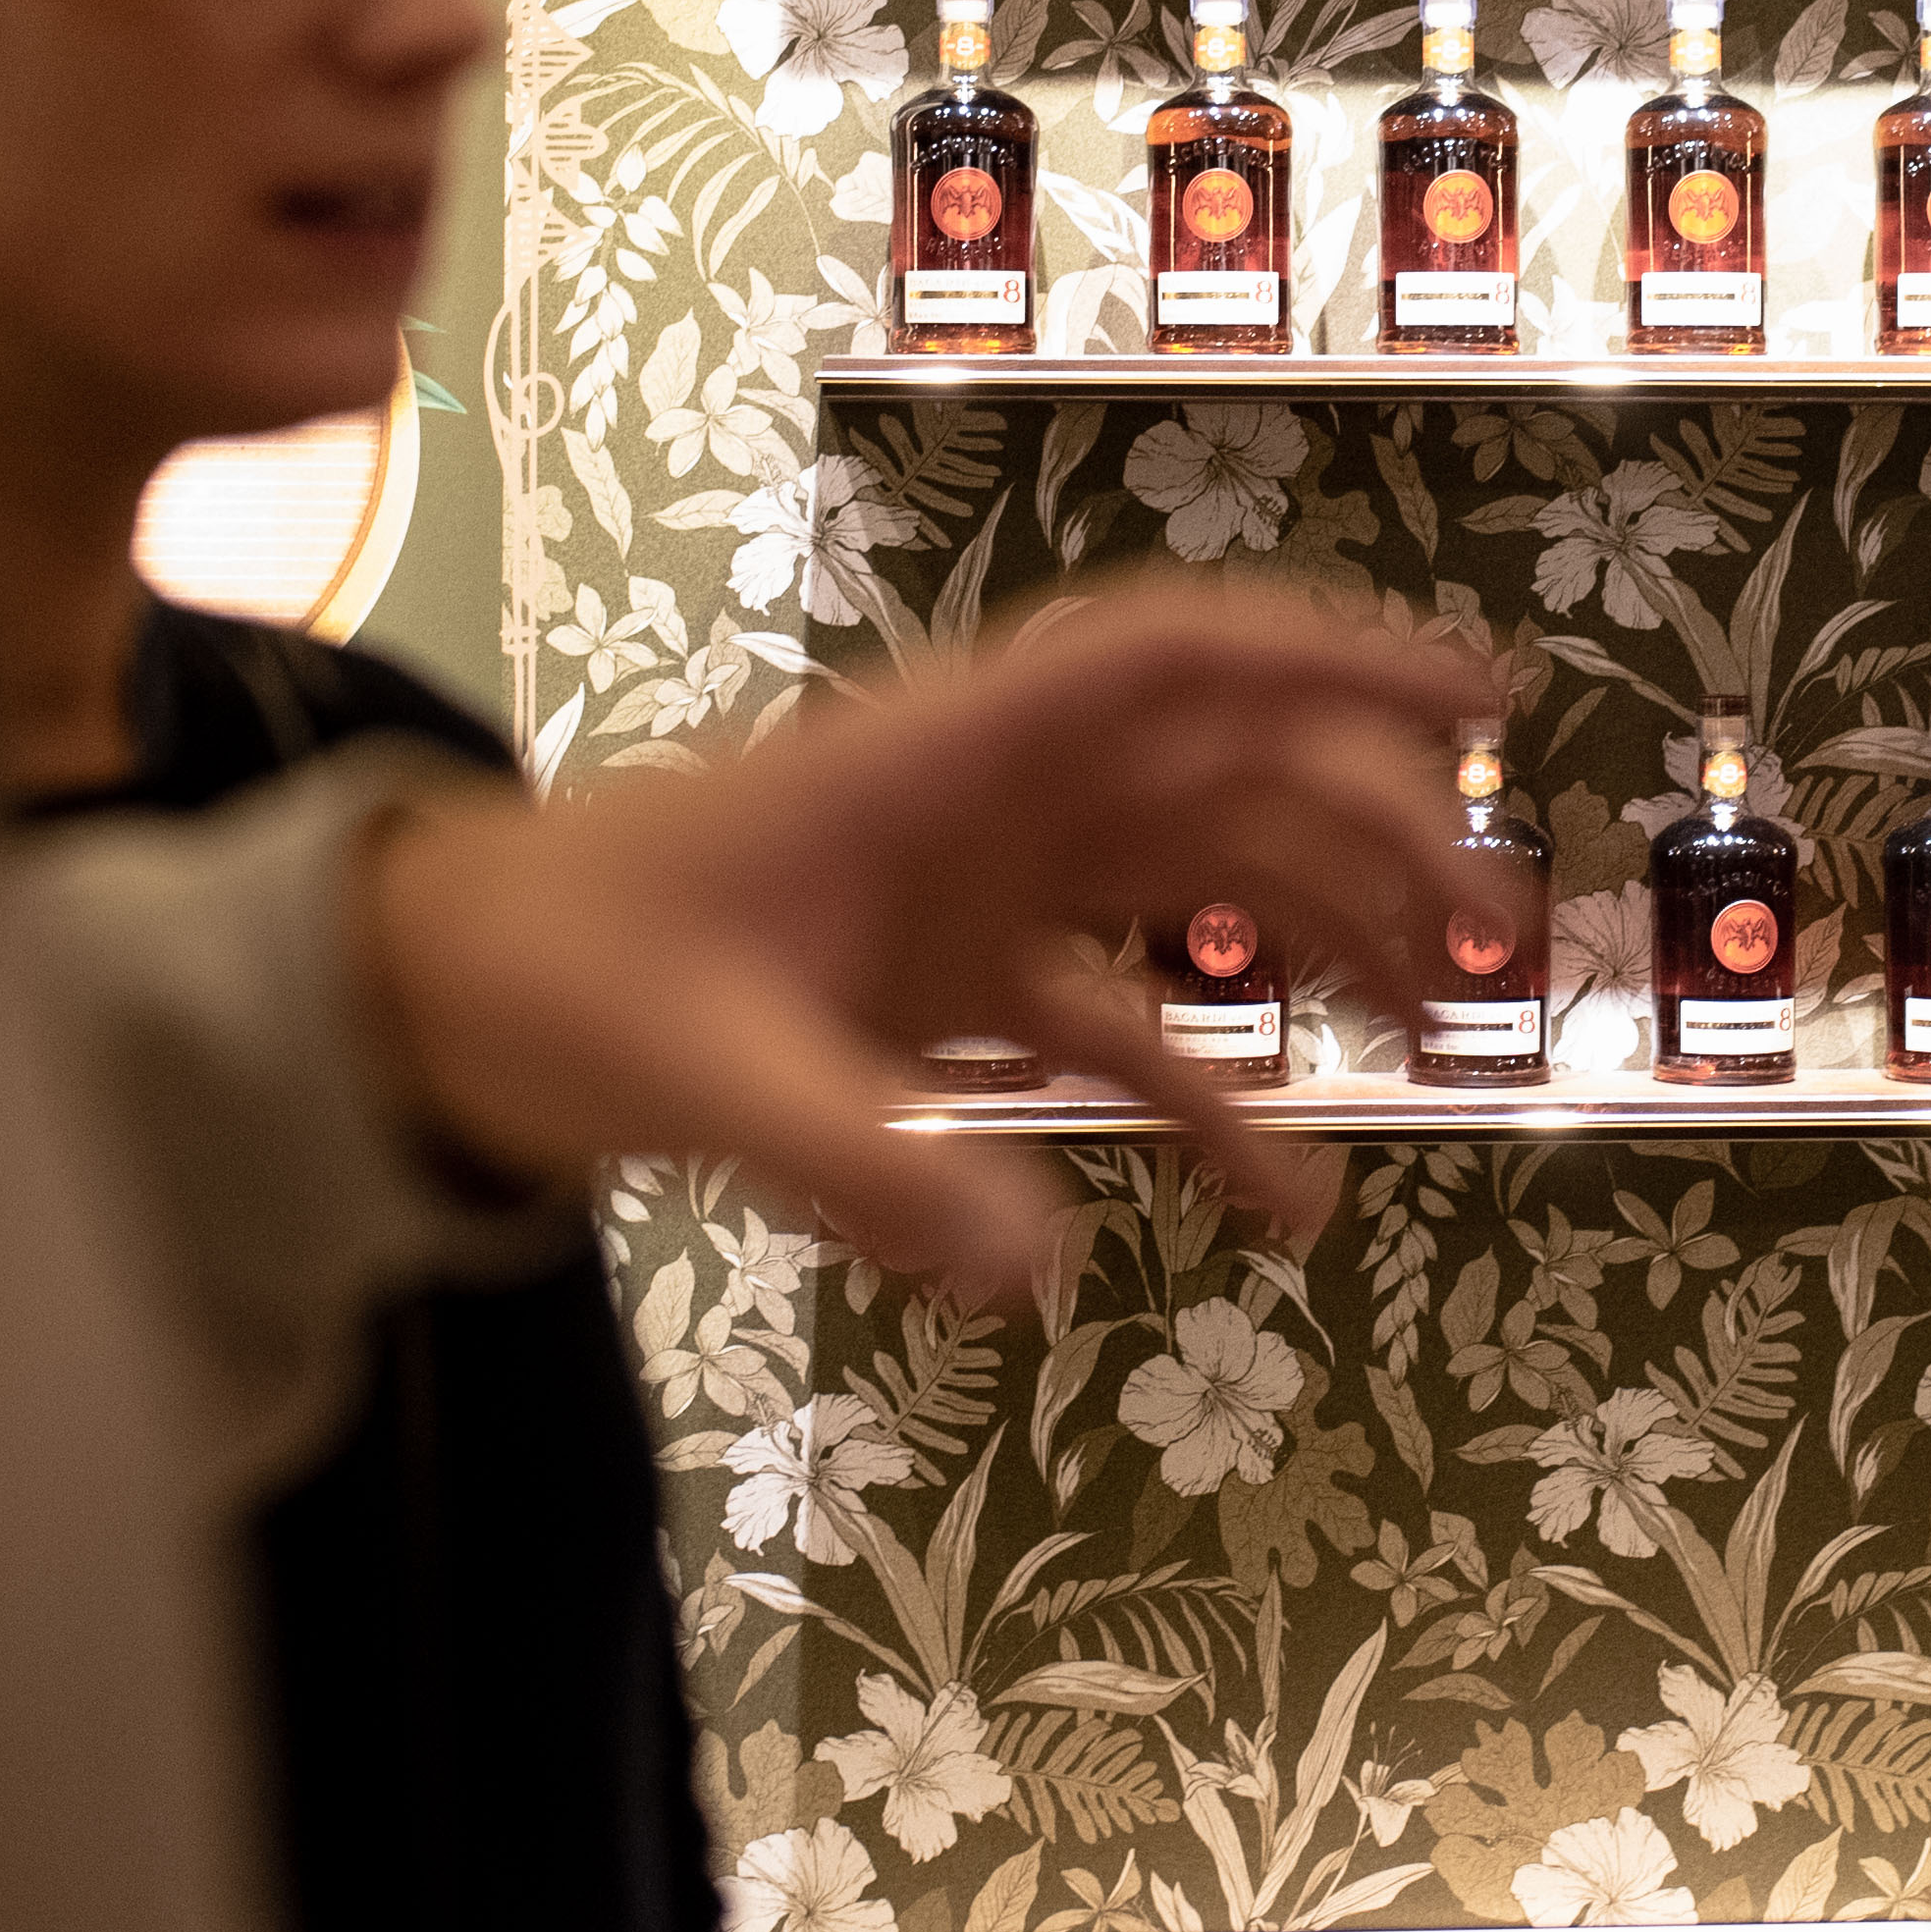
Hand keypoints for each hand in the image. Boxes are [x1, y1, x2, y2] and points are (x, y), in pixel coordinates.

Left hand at [352, 579, 1509, 1300]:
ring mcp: (966, 894)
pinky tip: (1285, 1202)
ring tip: (1438, 1040)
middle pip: (1217, 783)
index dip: (1332, 659)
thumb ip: (866, 1164)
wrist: (431, 1001)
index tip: (1482, 695)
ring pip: (1187, 888)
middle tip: (1499, 938)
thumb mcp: (696, 1067)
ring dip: (1314, 945)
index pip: (1168, 664)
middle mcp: (977, 806)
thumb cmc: (551, 977)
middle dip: (1372, 838)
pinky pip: (1107, 1025)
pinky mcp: (938, 989)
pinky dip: (1200, 1098)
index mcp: (937, 761)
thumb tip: (1034, 1272)